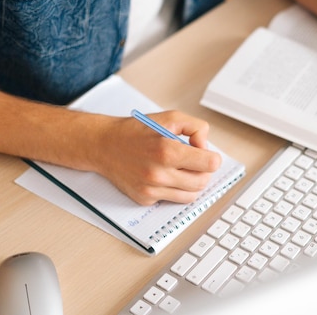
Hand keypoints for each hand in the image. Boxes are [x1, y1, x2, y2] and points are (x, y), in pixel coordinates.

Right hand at [93, 110, 221, 204]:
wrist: (105, 145)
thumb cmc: (136, 131)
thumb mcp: (170, 118)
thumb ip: (196, 128)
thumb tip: (206, 147)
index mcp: (167, 151)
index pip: (210, 164)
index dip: (212, 157)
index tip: (206, 154)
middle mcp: (159, 173)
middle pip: (202, 182)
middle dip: (203, 171)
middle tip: (195, 161)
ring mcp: (151, 189)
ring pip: (191, 195)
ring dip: (192, 183)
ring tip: (182, 169)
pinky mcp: (145, 199)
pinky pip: (172, 199)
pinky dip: (174, 189)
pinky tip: (165, 176)